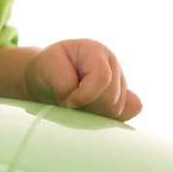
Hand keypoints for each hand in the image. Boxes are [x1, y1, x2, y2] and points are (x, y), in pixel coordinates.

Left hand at [23, 38, 142, 120]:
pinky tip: (92, 114)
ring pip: (118, 110)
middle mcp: (112, 65)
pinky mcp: (123, 100)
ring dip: (94, 114)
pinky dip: (107, 120)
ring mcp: (120, 83)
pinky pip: (126, 115)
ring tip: (77, 107)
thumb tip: (80, 101)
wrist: (46, 79)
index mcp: (95, 50)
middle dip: (88, 106)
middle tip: (69, 103)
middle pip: (112, 98)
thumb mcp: (47, 67)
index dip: (84, 95)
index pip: (102, 78)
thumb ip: (63, 82)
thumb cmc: (47, 69)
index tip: (65, 100)